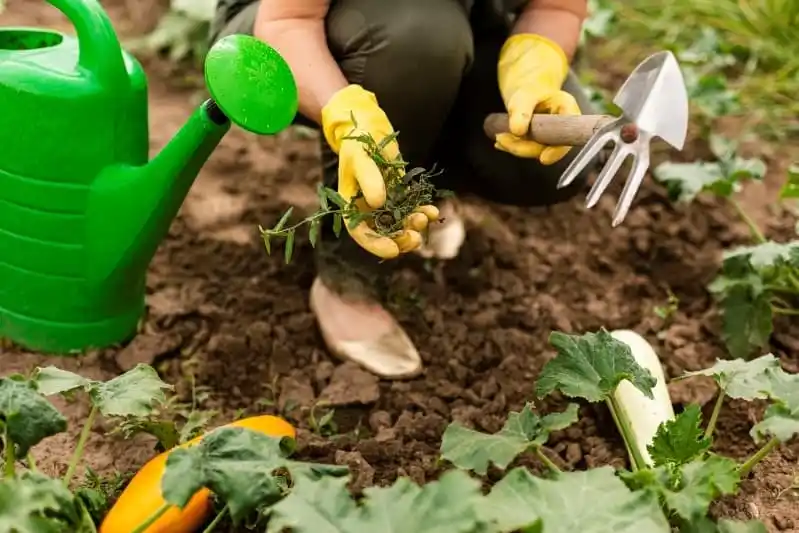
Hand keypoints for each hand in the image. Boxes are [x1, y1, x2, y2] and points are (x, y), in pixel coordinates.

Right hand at [321, 85, 438, 258]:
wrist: (369, 127)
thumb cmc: (358, 142)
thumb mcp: (361, 158)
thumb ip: (369, 179)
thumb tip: (378, 203)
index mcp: (351, 205)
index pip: (360, 233)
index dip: (376, 245)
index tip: (394, 250)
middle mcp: (367, 208)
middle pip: (382, 233)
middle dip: (399, 239)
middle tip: (415, 238)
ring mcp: (384, 202)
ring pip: (399, 223)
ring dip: (413, 226)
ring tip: (426, 218)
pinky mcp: (398, 194)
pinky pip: (410, 208)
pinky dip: (422, 211)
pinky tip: (432, 210)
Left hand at [495, 33, 580, 164]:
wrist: (529, 87)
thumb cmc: (531, 88)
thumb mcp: (525, 94)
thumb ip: (522, 110)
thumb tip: (518, 132)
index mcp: (567, 110)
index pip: (567, 135)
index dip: (557, 151)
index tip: (543, 159)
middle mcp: (563, 126)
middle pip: (548, 147)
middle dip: (524, 148)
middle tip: (501, 139)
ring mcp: (553, 135)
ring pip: (536, 150)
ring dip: (516, 147)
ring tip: (499, 139)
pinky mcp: (541, 141)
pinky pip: (529, 149)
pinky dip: (513, 147)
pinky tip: (501, 143)